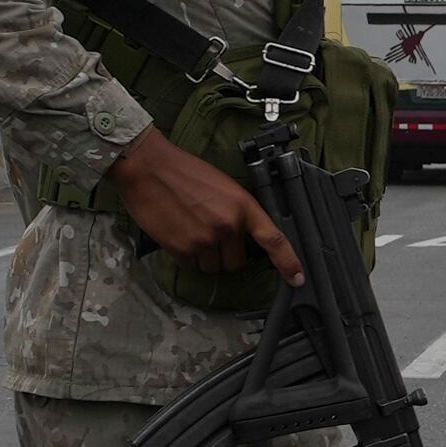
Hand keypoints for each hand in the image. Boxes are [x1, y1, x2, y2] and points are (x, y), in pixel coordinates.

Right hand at [109, 127, 301, 280]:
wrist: (148, 168)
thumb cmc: (184, 172)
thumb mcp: (223, 186)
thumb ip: (237, 212)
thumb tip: (243, 237)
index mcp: (242, 205)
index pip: (273, 239)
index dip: (288, 262)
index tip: (297, 278)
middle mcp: (227, 225)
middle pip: (237, 262)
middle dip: (226, 253)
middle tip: (210, 232)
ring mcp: (204, 239)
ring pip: (214, 267)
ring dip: (206, 257)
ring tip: (192, 230)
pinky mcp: (182, 249)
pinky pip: (192, 266)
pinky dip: (187, 257)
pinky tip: (179, 234)